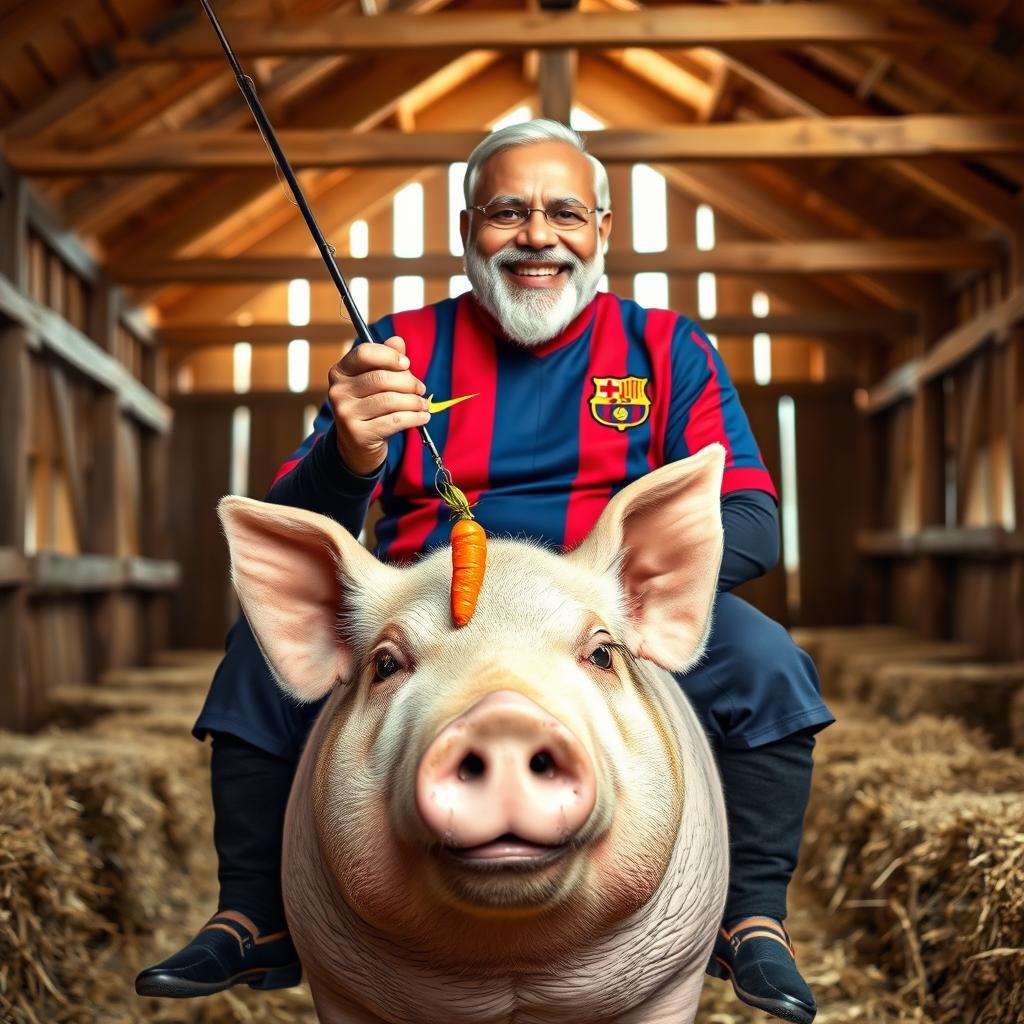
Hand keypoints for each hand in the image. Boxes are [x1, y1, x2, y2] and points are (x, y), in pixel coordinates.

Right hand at [328, 336, 429, 475]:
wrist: (357, 446)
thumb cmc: (370, 407)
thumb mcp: (375, 381)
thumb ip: (386, 359)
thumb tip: (398, 341)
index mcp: (340, 372)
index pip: (364, 353)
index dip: (389, 356)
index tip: (406, 364)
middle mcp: (338, 391)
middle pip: (381, 378)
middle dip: (408, 382)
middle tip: (421, 389)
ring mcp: (345, 414)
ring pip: (390, 401)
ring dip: (415, 402)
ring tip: (423, 405)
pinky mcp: (358, 434)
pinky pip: (395, 421)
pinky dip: (414, 418)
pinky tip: (422, 417)